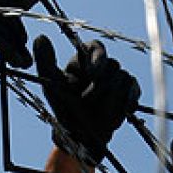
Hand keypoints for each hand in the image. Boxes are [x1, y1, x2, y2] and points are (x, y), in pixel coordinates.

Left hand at [34, 36, 139, 163]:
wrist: (81, 135)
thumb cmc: (64, 108)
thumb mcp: (51, 86)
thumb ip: (45, 62)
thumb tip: (40, 37)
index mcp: (83, 60)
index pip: (96, 46)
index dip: (98, 57)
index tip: (94, 73)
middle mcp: (103, 66)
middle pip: (112, 66)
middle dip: (99, 88)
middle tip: (86, 103)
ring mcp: (118, 78)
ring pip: (123, 79)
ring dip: (109, 99)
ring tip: (97, 112)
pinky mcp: (130, 91)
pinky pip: (133, 90)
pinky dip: (126, 102)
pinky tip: (120, 111)